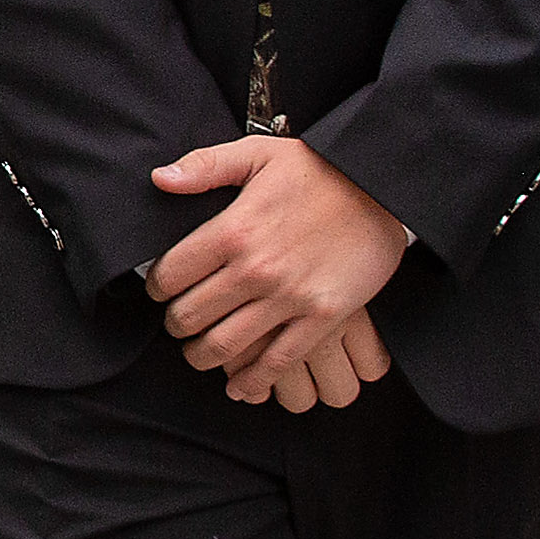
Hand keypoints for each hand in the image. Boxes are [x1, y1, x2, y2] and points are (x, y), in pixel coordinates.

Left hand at [146, 136, 408, 404]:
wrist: (382, 186)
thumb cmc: (318, 169)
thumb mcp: (257, 153)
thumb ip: (203, 166)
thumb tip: (158, 179)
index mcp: (232, 230)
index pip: (170, 275)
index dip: (157, 288)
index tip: (160, 291)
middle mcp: (255, 270)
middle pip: (191, 315)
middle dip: (176, 325)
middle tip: (178, 324)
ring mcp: (290, 298)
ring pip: (226, 345)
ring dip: (202, 356)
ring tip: (198, 352)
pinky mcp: (323, 317)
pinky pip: (279, 361)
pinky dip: (253, 380)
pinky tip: (239, 385)